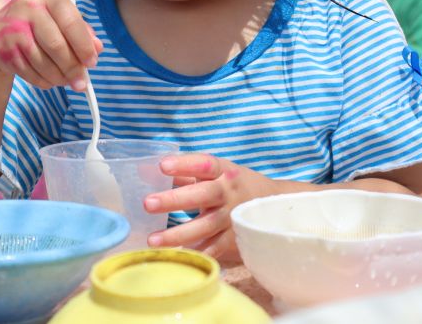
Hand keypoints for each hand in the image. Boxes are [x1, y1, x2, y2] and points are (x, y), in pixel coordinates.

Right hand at [0, 0, 102, 89]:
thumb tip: (97, 49)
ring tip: (67, 81)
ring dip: (58, 77)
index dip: (84, 46)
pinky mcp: (2, 49)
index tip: (92, 63)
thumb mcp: (61, 17)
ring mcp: (12, 28)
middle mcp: (28, 7)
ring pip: (41, 62)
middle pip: (56, 45)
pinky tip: (50, 80)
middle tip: (82, 83)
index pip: (71, 22)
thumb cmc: (41, 22)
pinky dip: (43, 81)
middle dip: (72, 68)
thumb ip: (82, 30)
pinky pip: (28, 72)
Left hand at [143, 154, 277, 261]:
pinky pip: (214, 248)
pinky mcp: (235, 239)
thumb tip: (146, 172)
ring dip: (179, 234)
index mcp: (224, 172)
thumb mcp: (216, 174)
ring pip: (206, 226)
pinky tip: (176, 257)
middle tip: (148, 203)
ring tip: (153, 240)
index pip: (204, 164)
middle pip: (203, 195)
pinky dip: (197, 253)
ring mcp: (233, 217)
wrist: (275, 206)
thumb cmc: (234, 186)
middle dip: (174, 200)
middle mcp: (229, 193)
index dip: (184, 165)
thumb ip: (184, 174)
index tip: (162, 166)